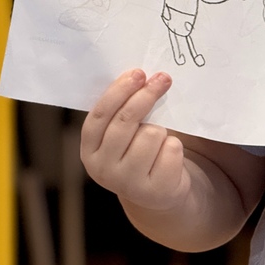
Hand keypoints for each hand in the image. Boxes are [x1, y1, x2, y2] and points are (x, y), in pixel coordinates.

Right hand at [80, 69, 190, 211]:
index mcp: (89, 150)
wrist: (158, 191)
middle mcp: (103, 169)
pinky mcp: (154, 191)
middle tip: (163, 78)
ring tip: (159, 140)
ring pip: (152, 134)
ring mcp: (127, 184)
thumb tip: (141, 76)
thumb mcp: (123, 134)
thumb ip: (123, 110)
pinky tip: (168, 157)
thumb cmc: (139, 150)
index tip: (138, 73)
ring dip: (162, 130)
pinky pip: (171, 149)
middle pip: (126, 121)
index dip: (119, 91)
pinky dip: (174, 147)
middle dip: (147, 95)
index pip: (100, 115)